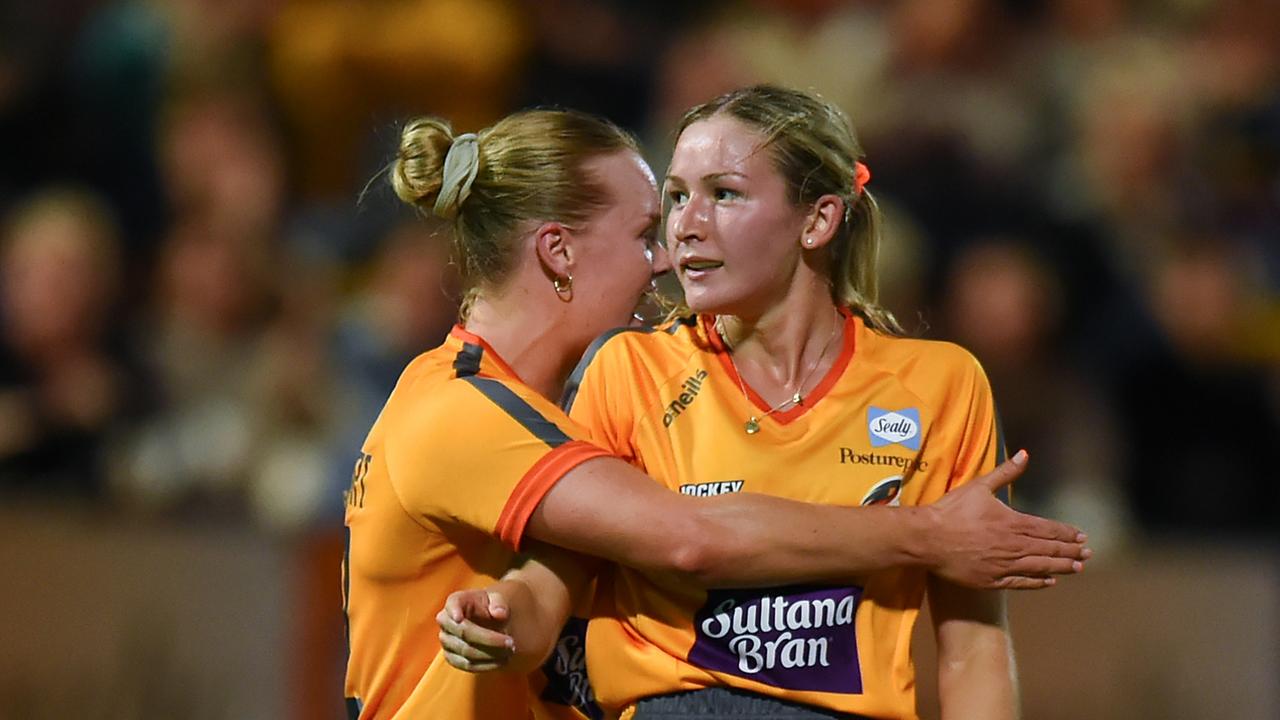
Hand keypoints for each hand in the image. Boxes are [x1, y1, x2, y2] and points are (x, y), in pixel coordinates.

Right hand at [436, 588, 516, 671]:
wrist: (489, 619)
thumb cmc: (492, 606)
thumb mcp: (498, 599)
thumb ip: (500, 604)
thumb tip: (499, 613)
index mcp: (457, 601)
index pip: (453, 603)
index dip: (454, 611)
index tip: (459, 618)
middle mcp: (446, 620)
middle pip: (464, 632)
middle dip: (489, 639)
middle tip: (511, 643)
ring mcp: (447, 640)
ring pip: (466, 651)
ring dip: (490, 654)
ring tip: (510, 652)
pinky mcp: (452, 657)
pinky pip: (467, 665)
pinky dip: (486, 665)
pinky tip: (502, 661)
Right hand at [923, 450, 1091, 589]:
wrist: (928, 539)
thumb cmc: (952, 511)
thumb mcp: (979, 486)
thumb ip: (1005, 472)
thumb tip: (1025, 454)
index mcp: (1013, 523)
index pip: (1047, 529)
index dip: (1066, 533)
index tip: (1081, 536)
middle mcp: (1014, 546)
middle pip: (1049, 550)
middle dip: (1070, 551)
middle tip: (1087, 553)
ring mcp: (1004, 566)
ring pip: (1040, 567)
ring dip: (1061, 567)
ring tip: (1077, 568)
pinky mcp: (992, 580)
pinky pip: (1022, 583)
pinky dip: (1038, 582)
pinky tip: (1049, 582)